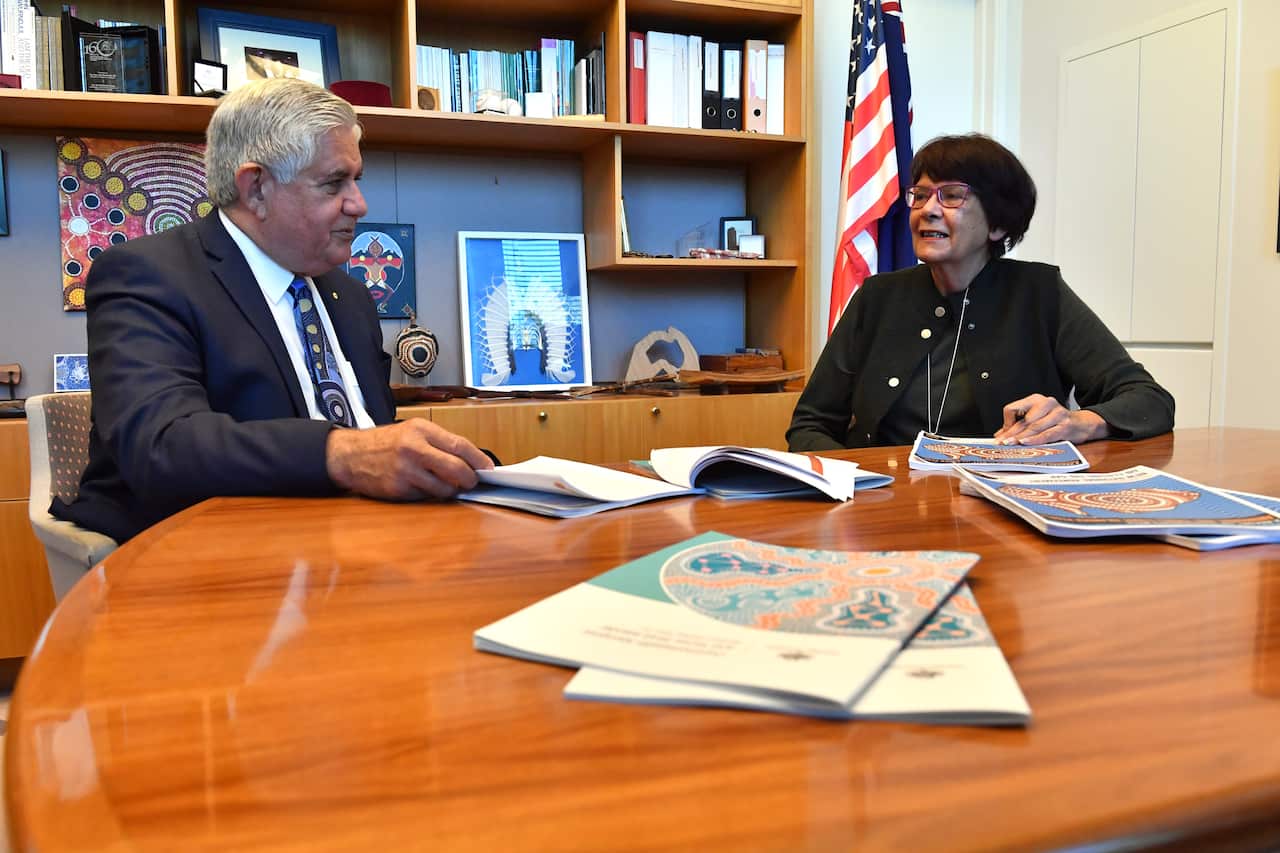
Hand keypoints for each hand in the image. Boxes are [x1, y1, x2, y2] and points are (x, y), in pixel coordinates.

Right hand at [325, 419, 493, 499]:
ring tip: (446, 484)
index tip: (489, 468)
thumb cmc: (384, 443)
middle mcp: (414, 449)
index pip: (460, 446)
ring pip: (444, 488)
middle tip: (472, 481)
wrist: (349, 455)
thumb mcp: (412, 431)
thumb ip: (440, 442)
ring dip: (451, 490)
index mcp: (421, 430)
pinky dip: (429, 494)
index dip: (479, 459)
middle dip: (469, 479)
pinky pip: (425, 496)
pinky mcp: (398, 489)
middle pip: (456, 469)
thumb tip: (470, 459)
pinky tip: (422, 485)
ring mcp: (405, 471)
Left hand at [994, 394, 1109, 444]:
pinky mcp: (1065, 426)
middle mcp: (1046, 403)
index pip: (1013, 409)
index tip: (1001, 435)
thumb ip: (1019, 425)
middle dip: (1011, 433)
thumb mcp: (1037, 418)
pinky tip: (1026, 443)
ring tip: (1010, 444)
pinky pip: (1047, 434)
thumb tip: (1000, 435)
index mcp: (1036, 399)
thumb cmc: (1056, 421)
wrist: (1082, 424)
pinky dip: (1035, 439)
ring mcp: (1057, 414)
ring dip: (1020, 437)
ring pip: (1034, 427)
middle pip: (1022, 420)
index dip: (1006, 423)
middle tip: (1001, 442)